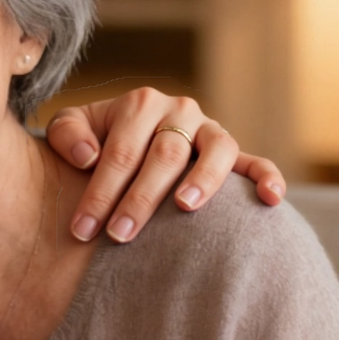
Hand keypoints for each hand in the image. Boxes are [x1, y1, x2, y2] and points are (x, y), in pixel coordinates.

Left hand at [46, 89, 286, 242]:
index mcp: (139, 104)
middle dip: (139, 199)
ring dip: (202, 180)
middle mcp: (179, 111)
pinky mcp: (232, 153)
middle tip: (119, 236)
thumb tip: (88, 157)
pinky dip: (267, 177)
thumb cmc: (93, 140)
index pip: (119, 153)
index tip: (82, 230)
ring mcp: (209, 131)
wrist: (124, 134)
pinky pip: (255, 162)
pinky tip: (271, 200)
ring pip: (215, 152)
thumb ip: (67, 134)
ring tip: (184, 208)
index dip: (99, 192)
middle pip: (164, 156)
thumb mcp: (72, 127)